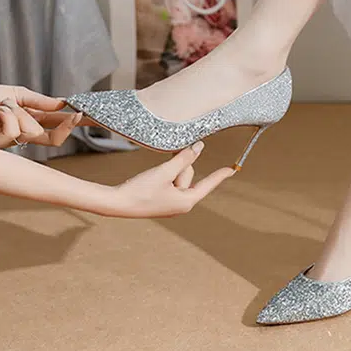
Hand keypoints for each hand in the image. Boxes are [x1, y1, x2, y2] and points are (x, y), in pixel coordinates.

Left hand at [0, 85, 81, 148]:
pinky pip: (14, 133)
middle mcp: (25, 132)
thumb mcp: (16, 93)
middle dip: (68, 125)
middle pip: (55, 138)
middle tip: (77, 115)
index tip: (92, 118)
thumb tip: (62, 103)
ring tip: (5, 105)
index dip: (76, 122)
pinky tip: (0, 111)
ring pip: (33, 132)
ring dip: (20, 113)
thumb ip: (39, 100)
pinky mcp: (2, 144)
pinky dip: (8, 117)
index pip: (58, 122)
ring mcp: (13, 140)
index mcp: (31, 118)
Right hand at [110, 142, 234, 217]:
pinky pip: (170, 180)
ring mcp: (171, 202)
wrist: (117, 204)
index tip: (233, 169)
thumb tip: (199, 147)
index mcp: (186, 201)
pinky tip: (152, 178)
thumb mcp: (165, 171)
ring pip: (178, 175)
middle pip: (189, 174)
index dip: (220, 174)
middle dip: (178, 166)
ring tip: (154, 177)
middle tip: (162, 170)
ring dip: (170, 169)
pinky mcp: (162, 199)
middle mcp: (181, 204)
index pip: (208, 184)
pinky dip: (165, 173)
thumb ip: (183, 158)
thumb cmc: (141, 190)